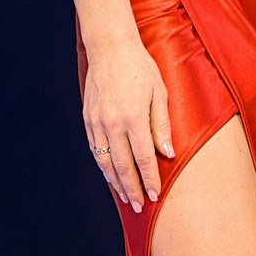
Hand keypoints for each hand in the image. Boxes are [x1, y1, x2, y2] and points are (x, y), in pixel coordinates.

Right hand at [82, 32, 171, 212]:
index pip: (143, 158)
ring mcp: (97, 123)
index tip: (155, 195)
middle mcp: (113, 123)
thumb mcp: (160, 93)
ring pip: (106, 162)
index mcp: (134, 117)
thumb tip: (167, 153)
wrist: (110, 49)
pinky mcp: (88, 120)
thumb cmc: (140, 68)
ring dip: (116, 183)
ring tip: (125, 198)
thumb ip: (162, 125)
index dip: (150, 179)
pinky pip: (96, 150)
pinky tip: (111, 176)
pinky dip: (103, 166)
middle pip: (123, 166)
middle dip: (132, 189)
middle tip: (139, 206)